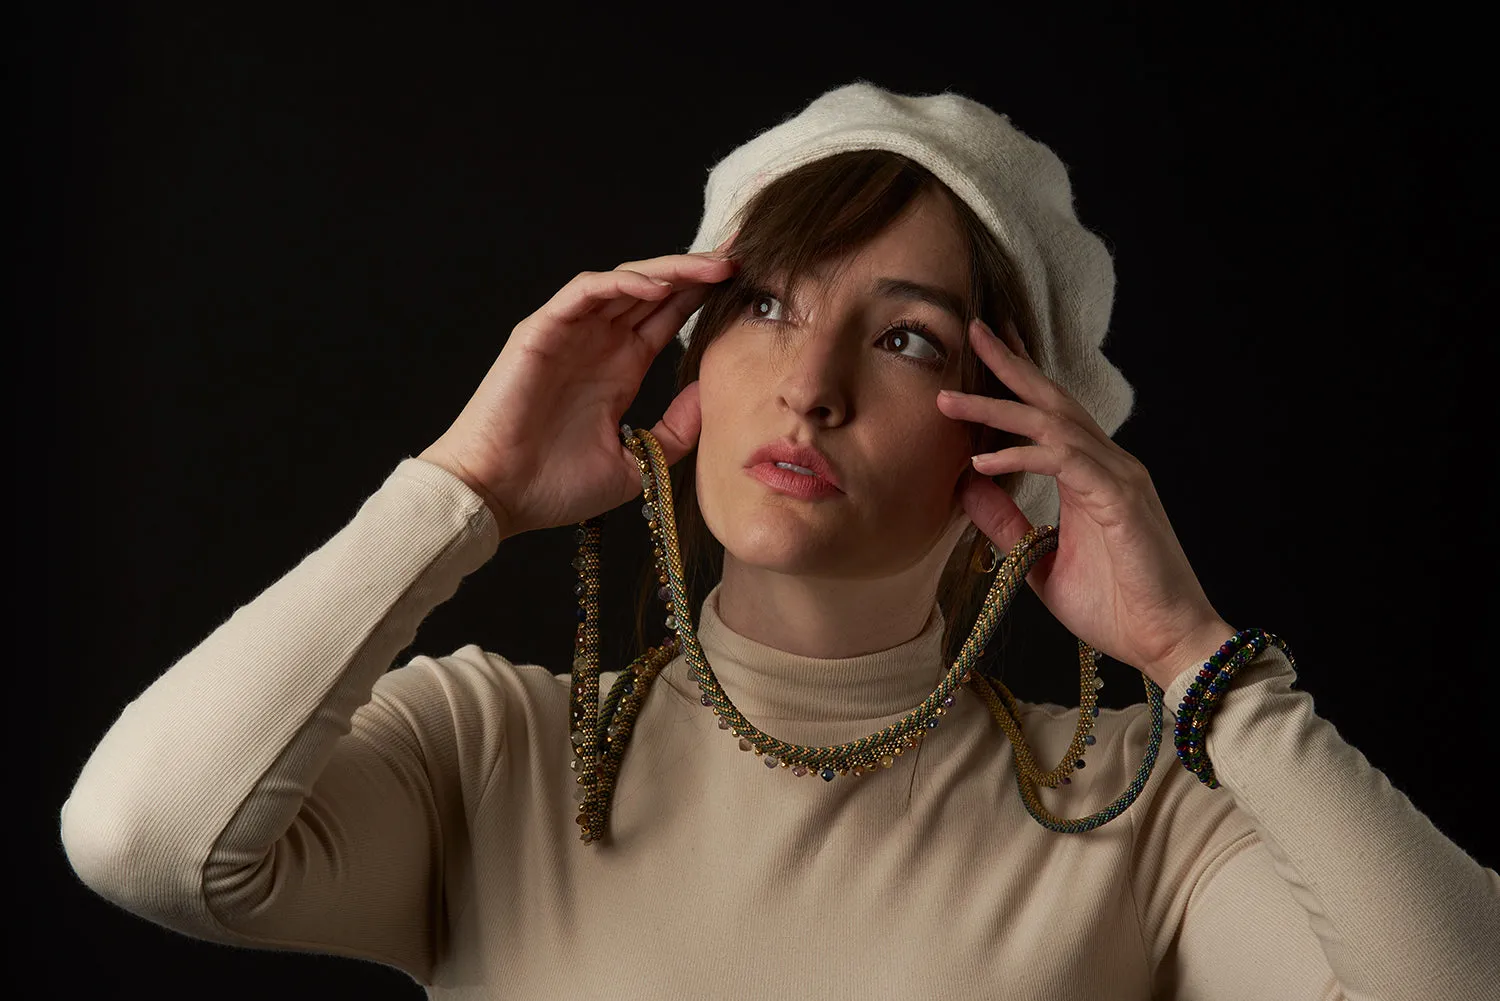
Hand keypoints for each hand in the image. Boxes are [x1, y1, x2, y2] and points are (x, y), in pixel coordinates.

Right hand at [420, 239, 736, 536]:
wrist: (498, 497)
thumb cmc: (555, 487)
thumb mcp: (638, 463)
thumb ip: (677, 430)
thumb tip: (716, 394)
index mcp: (620, 368)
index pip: (667, 317)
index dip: (703, 297)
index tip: (746, 286)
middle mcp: (597, 344)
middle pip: (653, 290)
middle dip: (697, 271)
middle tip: (742, 256)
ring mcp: (569, 334)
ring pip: (624, 282)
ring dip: (669, 270)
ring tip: (713, 267)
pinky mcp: (540, 332)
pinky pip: (584, 292)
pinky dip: (621, 283)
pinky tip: (658, 286)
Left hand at [935, 318, 1233, 689]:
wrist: (1168, 643)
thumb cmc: (1116, 607)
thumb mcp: (1041, 561)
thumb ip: (1008, 523)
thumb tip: (967, 486)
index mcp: (1092, 475)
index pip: (1050, 415)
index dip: (1016, 380)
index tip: (981, 352)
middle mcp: (1109, 465)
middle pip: (1053, 400)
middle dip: (1009, 364)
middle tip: (970, 329)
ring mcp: (1119, 477)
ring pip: (1052, 424)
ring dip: (997, 408)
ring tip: (949, 400)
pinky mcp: (1121, 499)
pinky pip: (1064, 462)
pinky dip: (1020, 457)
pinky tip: (982, 461)